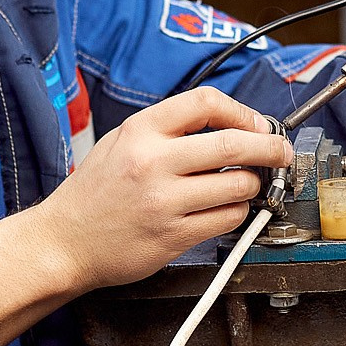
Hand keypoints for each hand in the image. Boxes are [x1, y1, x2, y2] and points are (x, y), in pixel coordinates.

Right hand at [0, 89, 293, 322]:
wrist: (64, 242)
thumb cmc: (95, 192)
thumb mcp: (120, 141)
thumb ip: (167, 130)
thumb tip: (227, 124)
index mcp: (141, 131)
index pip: (206, 103)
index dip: (242, 111)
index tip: (257, 124)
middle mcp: (153, 162)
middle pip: (233, 143)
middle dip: (270, 147)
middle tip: (281, 151)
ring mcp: (164, 202)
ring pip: (238, 184)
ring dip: (252, 184)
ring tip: (244, 184)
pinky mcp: (173, 236)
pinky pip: (227, 219)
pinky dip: (237, 212)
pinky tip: (226, 208)